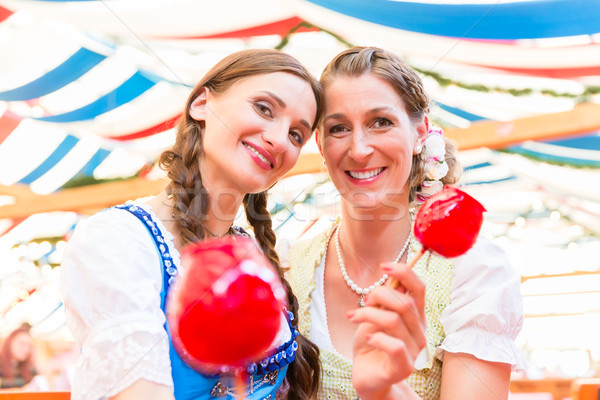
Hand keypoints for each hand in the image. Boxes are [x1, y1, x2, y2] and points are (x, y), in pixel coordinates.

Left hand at [348, 262, 425, 399]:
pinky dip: (377, 338)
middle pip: (405, 302)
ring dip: (368, 314)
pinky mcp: (404, 367)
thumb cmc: (371, 343)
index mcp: (415, 316)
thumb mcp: (374, 315)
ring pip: (394, 321)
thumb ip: (384, 299)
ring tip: (353, 317)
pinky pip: (394, 345)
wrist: (366, 376)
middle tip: (364, 301)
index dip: (404, 272)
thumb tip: (390, 275)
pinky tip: (368, 338)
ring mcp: (414, 350)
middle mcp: (419, 331)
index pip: (419, 288)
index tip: (383, 266)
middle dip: (379, 295)